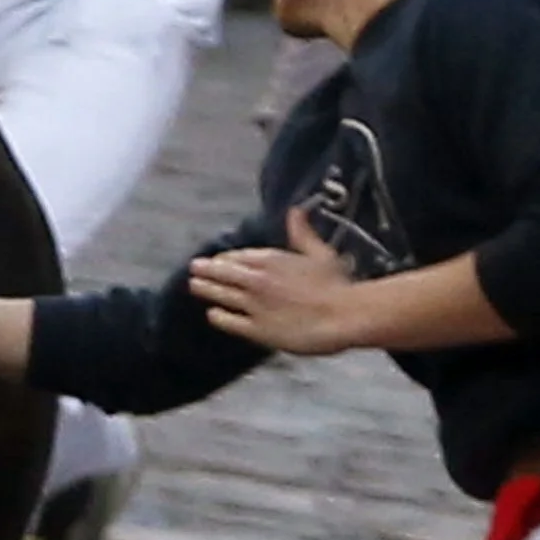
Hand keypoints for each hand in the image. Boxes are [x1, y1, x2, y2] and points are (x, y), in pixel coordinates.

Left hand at [184, 205, 374, 353]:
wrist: (345, 315)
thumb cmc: (339, 284)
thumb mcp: (321, 253)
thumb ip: (303, 234)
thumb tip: (295, 210)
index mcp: (272, 260)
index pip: (239, 257)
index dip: (227, 258)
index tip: (219, 259)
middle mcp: (258, 281)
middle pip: (224, 273)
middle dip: (207, 270)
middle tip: (195, 268)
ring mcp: (255, 305)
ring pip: (222, 294)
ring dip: (206, 289)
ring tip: (194, 285)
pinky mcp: (257, 329)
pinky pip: (231, 321)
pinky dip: (219, 316)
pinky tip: (213, 314)